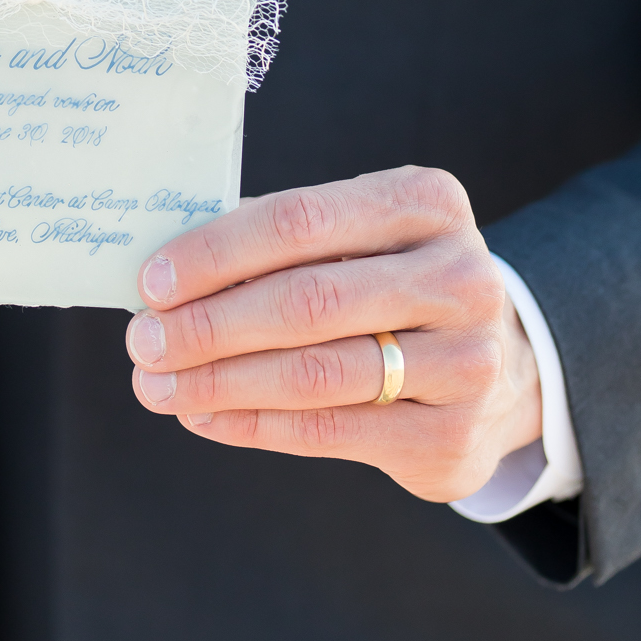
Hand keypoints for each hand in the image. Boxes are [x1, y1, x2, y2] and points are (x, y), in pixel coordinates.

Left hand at [126, 166, 542, 503]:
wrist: (497, 363)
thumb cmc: (389, 280)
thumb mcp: (356, 234)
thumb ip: (276, 240)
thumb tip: (164, 275)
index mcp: (426, 203)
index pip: (300, 220)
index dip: (217, 252)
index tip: (151, 283)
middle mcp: (460, 277)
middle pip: (307, 301)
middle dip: (209, 325)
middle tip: (143, 343)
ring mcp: (467, 362)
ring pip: (316, 374)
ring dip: (220, 383)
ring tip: (158, 387)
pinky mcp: (453, 437)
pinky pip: (331, 432)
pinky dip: (255, 425)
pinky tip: (206, 417)